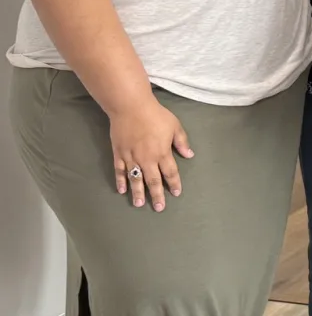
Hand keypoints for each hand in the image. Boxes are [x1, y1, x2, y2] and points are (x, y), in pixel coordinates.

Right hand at [110, 97, 193, 211]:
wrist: (131, 108)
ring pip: (135, 179)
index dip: (173, 183)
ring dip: (137, 192)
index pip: (170, 173)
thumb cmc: (155, 115)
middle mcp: (147, 159)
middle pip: (153, 180)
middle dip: (156, 195)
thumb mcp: (175, 126)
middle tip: (159, 207)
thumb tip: (189, 155)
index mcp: (162, 153)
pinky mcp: (119, 154)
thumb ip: (181, 142)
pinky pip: (120, 171)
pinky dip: (121, 181)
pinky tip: (122, 190)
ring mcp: (131, 158)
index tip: (176, 193)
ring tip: (138, 204)